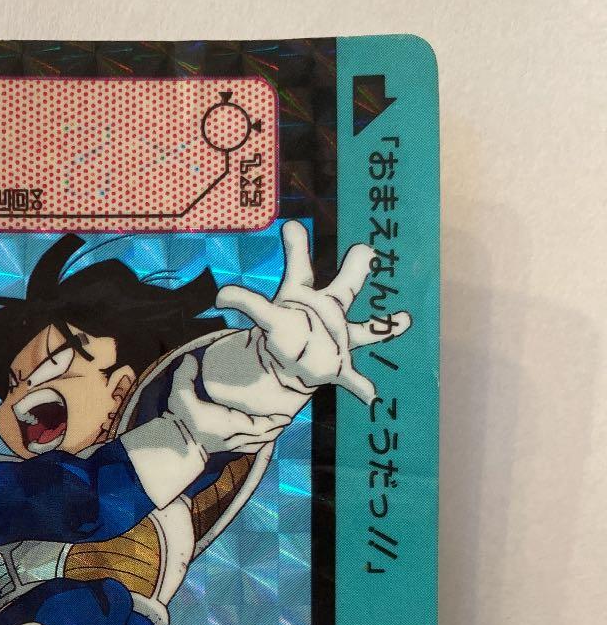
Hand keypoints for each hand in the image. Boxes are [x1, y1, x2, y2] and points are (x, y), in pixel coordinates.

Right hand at [166, 353, 290, 458]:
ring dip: (271, 435)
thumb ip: (185, 375)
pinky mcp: (227, 449)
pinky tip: (265, 438)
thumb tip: (190, 357)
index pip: (258, 426)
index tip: (287, 414)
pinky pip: (249, 448)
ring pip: (259, 443)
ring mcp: (231, 445)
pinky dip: (260, 443)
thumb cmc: (180, 420)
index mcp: (228, 423)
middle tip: (289, 415)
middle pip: (264, 435)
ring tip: (281, 424)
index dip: (274, 421)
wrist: (174, 447)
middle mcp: (233, 436)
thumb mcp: (179, 395)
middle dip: (278, 426)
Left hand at [215, 220, 411, 404]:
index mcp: (306, 297)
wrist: (296, 358)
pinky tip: (370, 397)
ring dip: (382, 327)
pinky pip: (353, 379)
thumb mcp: (264, 315)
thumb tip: (219, 295)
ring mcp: (338, 339)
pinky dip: (361, 388)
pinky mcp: (339, 367)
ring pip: (364, 331)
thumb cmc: (287, 329)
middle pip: (344, 288)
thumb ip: (245, 303)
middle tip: (365, 250)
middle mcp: (328, 313)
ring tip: (404, 320)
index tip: (289, 228)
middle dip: (354, 270)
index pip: (300, 268)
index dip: (295, 248)